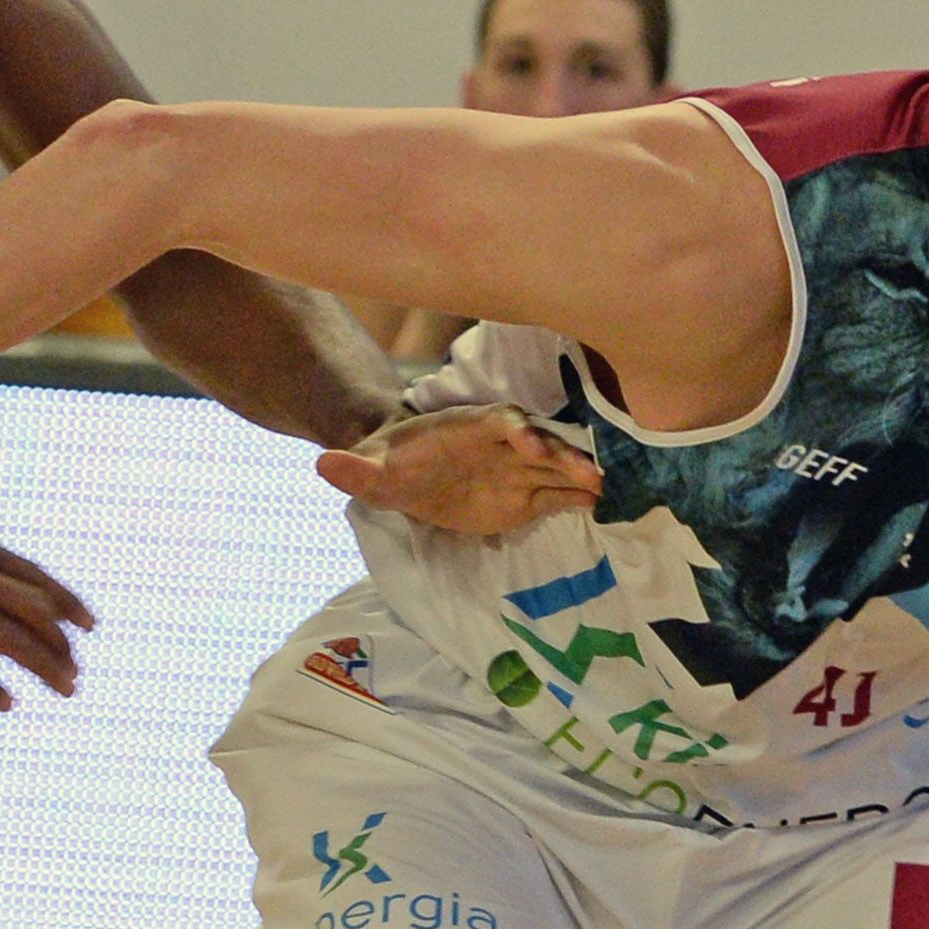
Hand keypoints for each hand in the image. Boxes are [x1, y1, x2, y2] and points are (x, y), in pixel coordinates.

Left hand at [315, 402, 600, 537]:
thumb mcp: (369, 470)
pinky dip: (579, 499)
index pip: (499, 422)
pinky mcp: (525, 496)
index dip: (518, 430)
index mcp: (467, 429)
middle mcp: (501, 445)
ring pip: (555, 469)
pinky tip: (603, 507)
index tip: (529, 445)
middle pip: (540, 444)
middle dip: (564, 455)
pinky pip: (557, 495)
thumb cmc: (390, 464)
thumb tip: (322, 463)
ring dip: (580, 477)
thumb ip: (353, 469)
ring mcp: (517, 470)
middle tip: (591, 473)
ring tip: (606, 491)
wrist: (407, 473)